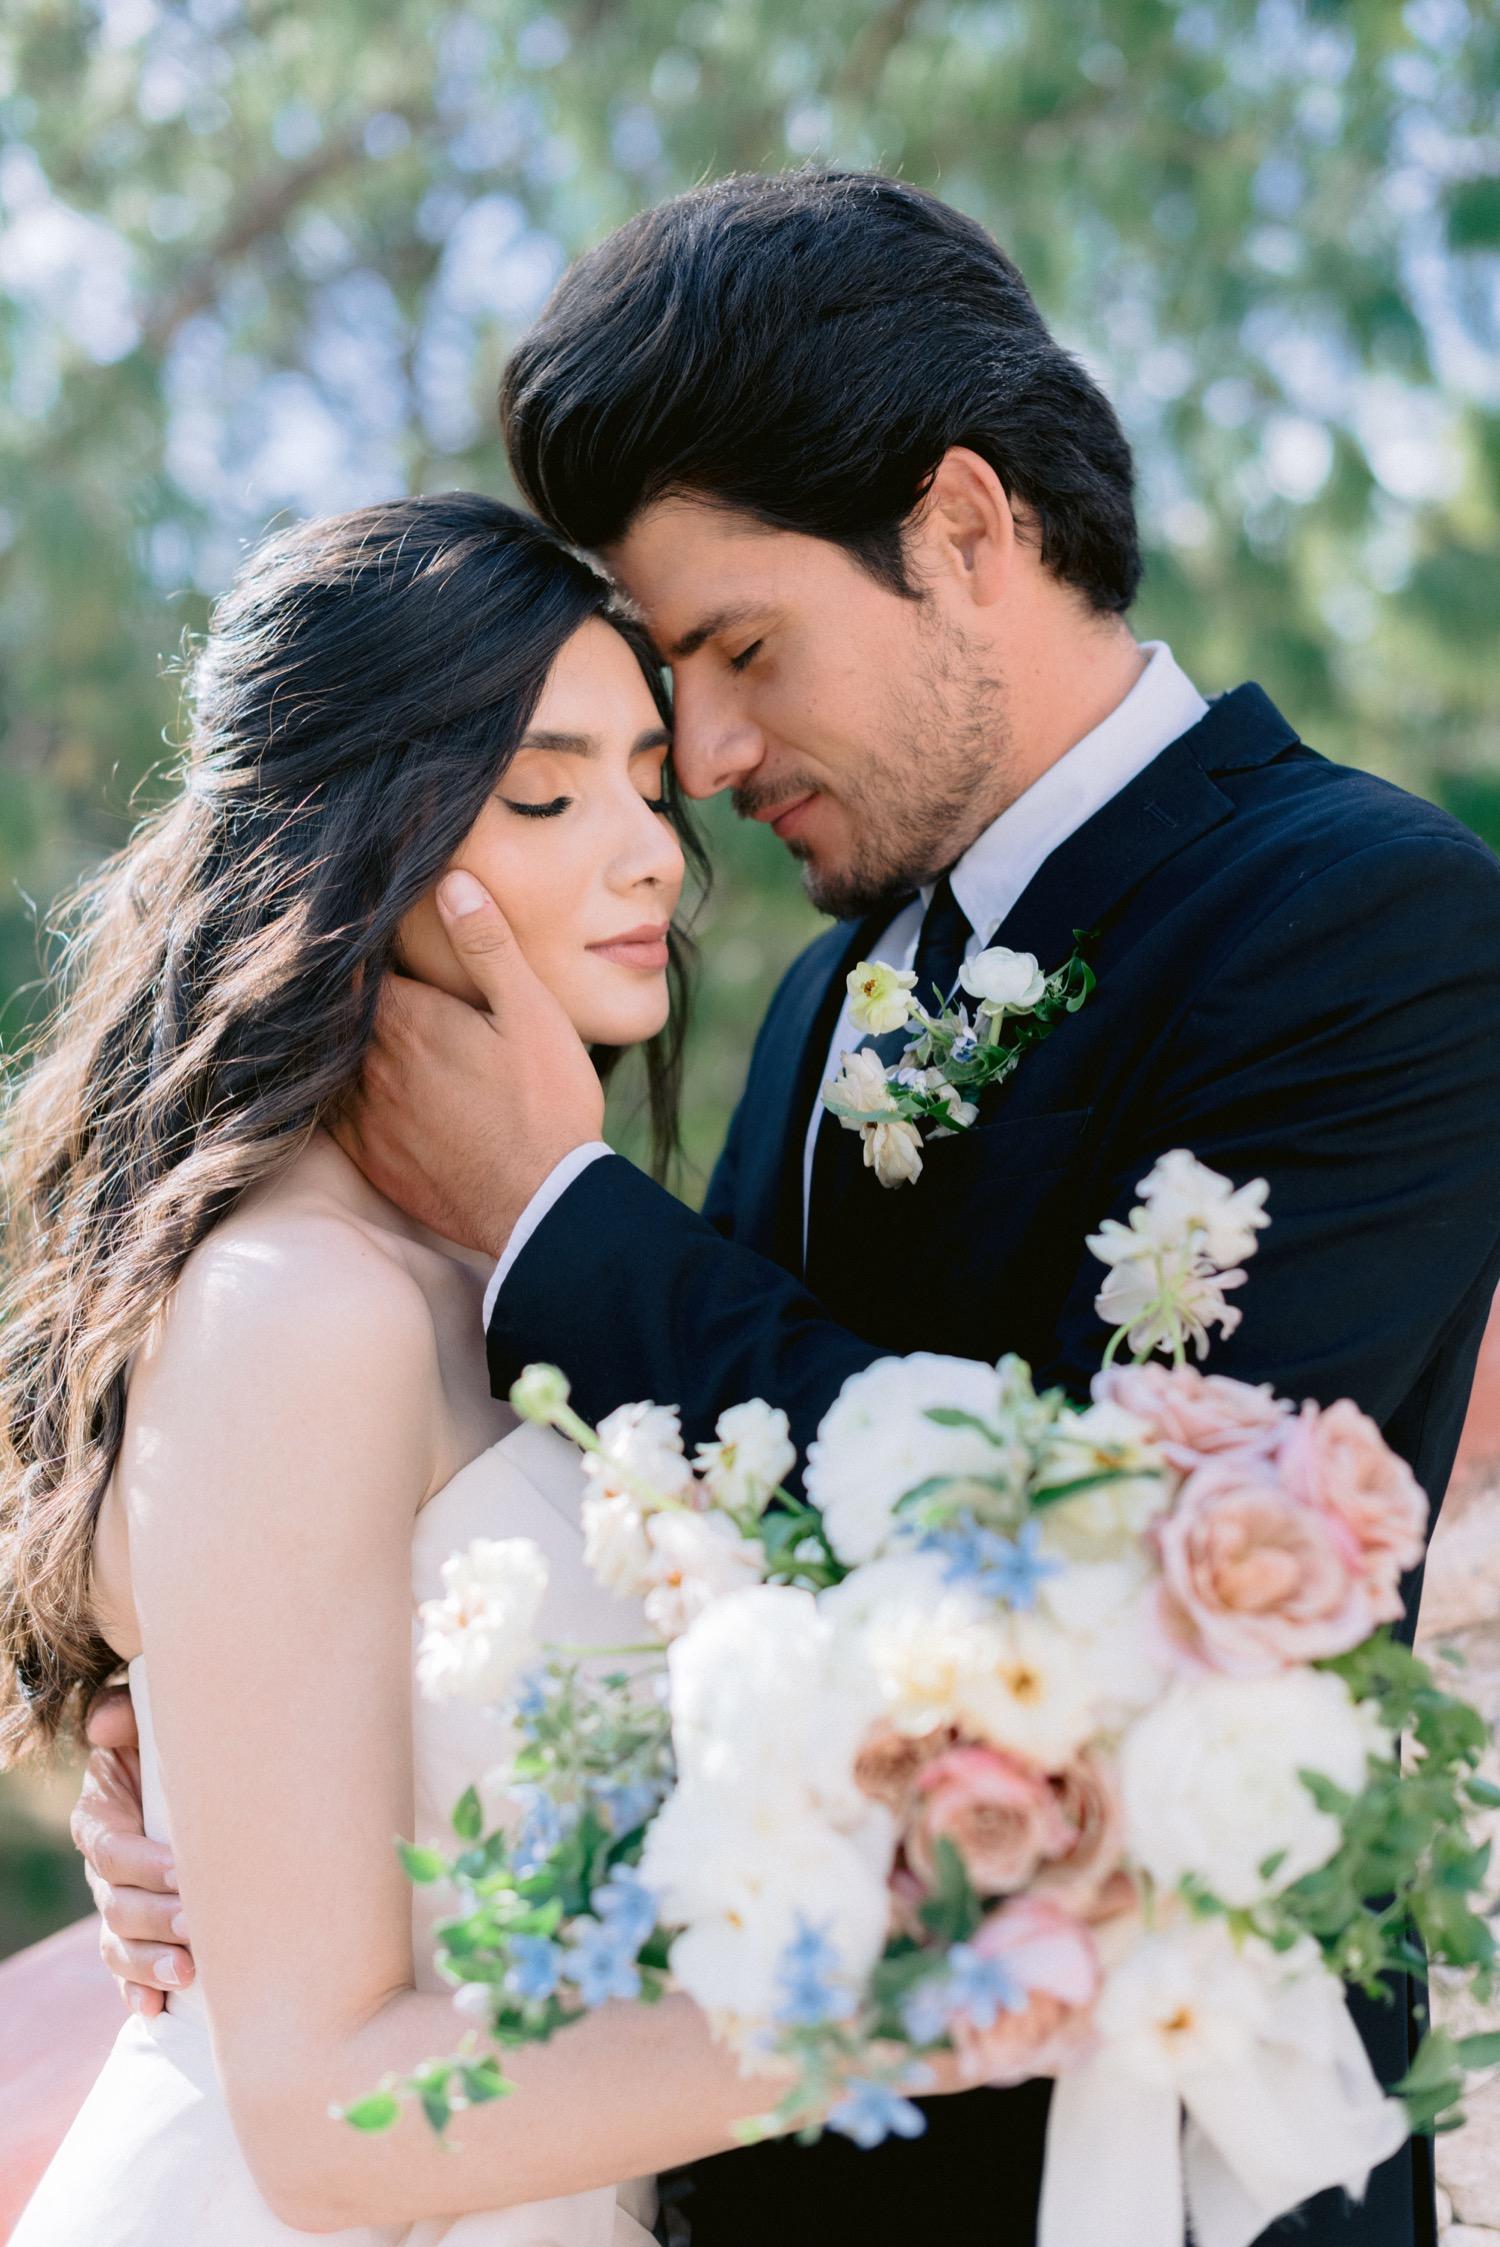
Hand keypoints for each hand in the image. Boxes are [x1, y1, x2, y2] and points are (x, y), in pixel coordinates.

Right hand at [72, 1686, 191, 2013]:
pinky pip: (128, 1972)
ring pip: (121, 1944)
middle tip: (200, 1928)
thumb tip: (107, 1722)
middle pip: (117, 1905)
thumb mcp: (149, 1727)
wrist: (197, 1784)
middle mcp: (105, 1870)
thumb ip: (124, 1717)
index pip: (110, 1849)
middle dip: (157, 1919)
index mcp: (101, 1818)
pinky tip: (156, 2009)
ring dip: (150, 1964)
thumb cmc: (173, 1750)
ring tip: (188, 1974)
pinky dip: (139, 1992)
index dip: (141, 1863)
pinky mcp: (139, 1935)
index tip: (183, 1870)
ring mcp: (118, 1907)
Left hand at [339, 873, 605, 1258]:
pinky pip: (326, 1112)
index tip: (345, 917)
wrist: (541, 1206)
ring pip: (323, 1060)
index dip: (348, 939)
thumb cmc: (546, 1104)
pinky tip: (337, 1081)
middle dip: (335, 985)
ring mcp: (363, 1113)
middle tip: (330, 958)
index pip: (351, 964)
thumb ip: (487, 946)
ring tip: (330, 1016)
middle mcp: (370, 1063)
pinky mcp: (367, 1155)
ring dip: (328, 1038)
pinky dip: (326, 1089)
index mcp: (406, 1018)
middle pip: (332, 1009)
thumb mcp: (532, 1013)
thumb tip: (451, 881)